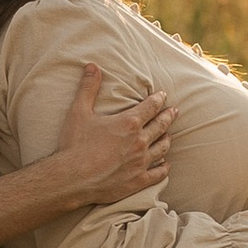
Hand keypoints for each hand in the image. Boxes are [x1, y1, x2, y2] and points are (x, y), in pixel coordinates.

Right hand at [44, 64, 177, 211]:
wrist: (72, 179)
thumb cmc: (75, 145)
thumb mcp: (79, 112)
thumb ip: (88, 88)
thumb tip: (92, 66)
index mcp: (129, 122)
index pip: (151, 107)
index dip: (158, 99)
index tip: (163, 96)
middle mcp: (140, 141)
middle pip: (161, 125)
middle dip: (168, 116)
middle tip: (175, 111)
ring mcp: (141, 162)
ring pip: (162, 148)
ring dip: (167, 139)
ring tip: (169, 135)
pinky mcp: (138, 180)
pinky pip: (158, 173)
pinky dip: (164, 167)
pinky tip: (166, 164)